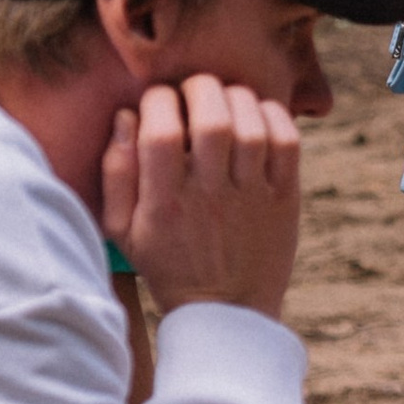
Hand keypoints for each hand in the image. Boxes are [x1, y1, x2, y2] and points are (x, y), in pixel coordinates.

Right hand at [101, 74, 300, 319]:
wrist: (227, 315)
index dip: (158, 101)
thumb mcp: (123, 231)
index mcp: (165, 203)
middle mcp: (210, 196)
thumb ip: (116, 173)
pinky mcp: (285, 201)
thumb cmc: (169, 265)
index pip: (161, 132)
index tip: (158, 102)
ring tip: (225, 102)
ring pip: (251, 125)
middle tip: (194, 92)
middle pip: (211, 118)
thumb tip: (126, 117)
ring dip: (237, 98)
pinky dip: (274, 116)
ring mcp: (251, 198)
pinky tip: (257, 115)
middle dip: (200, 88)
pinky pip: (287, 143)